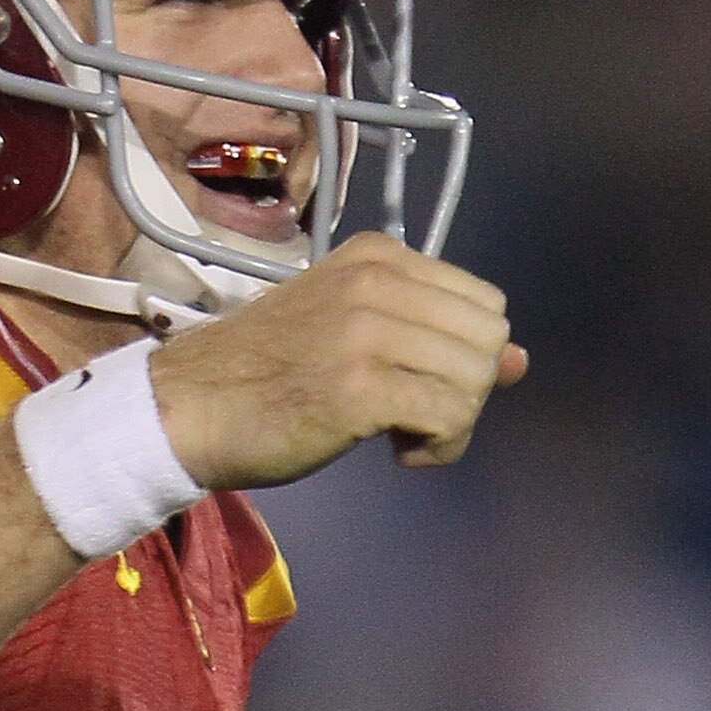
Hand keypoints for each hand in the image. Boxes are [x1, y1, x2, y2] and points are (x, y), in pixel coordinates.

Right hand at [147, 229, 527, 492]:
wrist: (190, 408)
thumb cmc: (266, 373)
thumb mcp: (354, 330)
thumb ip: (436, 336)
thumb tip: (520, 360)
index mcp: (379, 256)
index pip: (482, 302)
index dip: (463, 353)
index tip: (415, 379)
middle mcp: (378, 281)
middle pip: (487, 340)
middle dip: (465, 389)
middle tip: (413, 413)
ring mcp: (368, 333)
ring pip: (475, 379)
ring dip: (451, 423)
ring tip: (401, 435)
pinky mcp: (361, 389)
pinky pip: (449, 418)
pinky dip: (438, 447)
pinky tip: (398, 453)